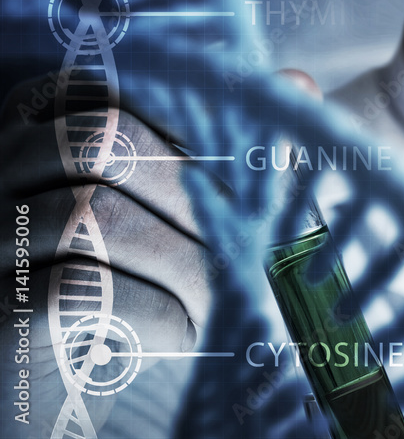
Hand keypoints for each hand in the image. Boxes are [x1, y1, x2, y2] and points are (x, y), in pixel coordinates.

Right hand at [0, 76, 215, 435]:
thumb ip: (232, 143)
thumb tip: (298, 83)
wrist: (70, 383)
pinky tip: (186, 330)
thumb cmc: (134, 276)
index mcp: (42, 121)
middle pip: (103, 142)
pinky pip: (77, 289)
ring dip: (185, 262)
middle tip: (248, 243)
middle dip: (194, 196)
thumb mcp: (179, 205)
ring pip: (93, 215)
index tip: (247, 170)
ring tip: (223, 296)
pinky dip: (156, 310)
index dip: (193, 125)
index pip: (117, 89)